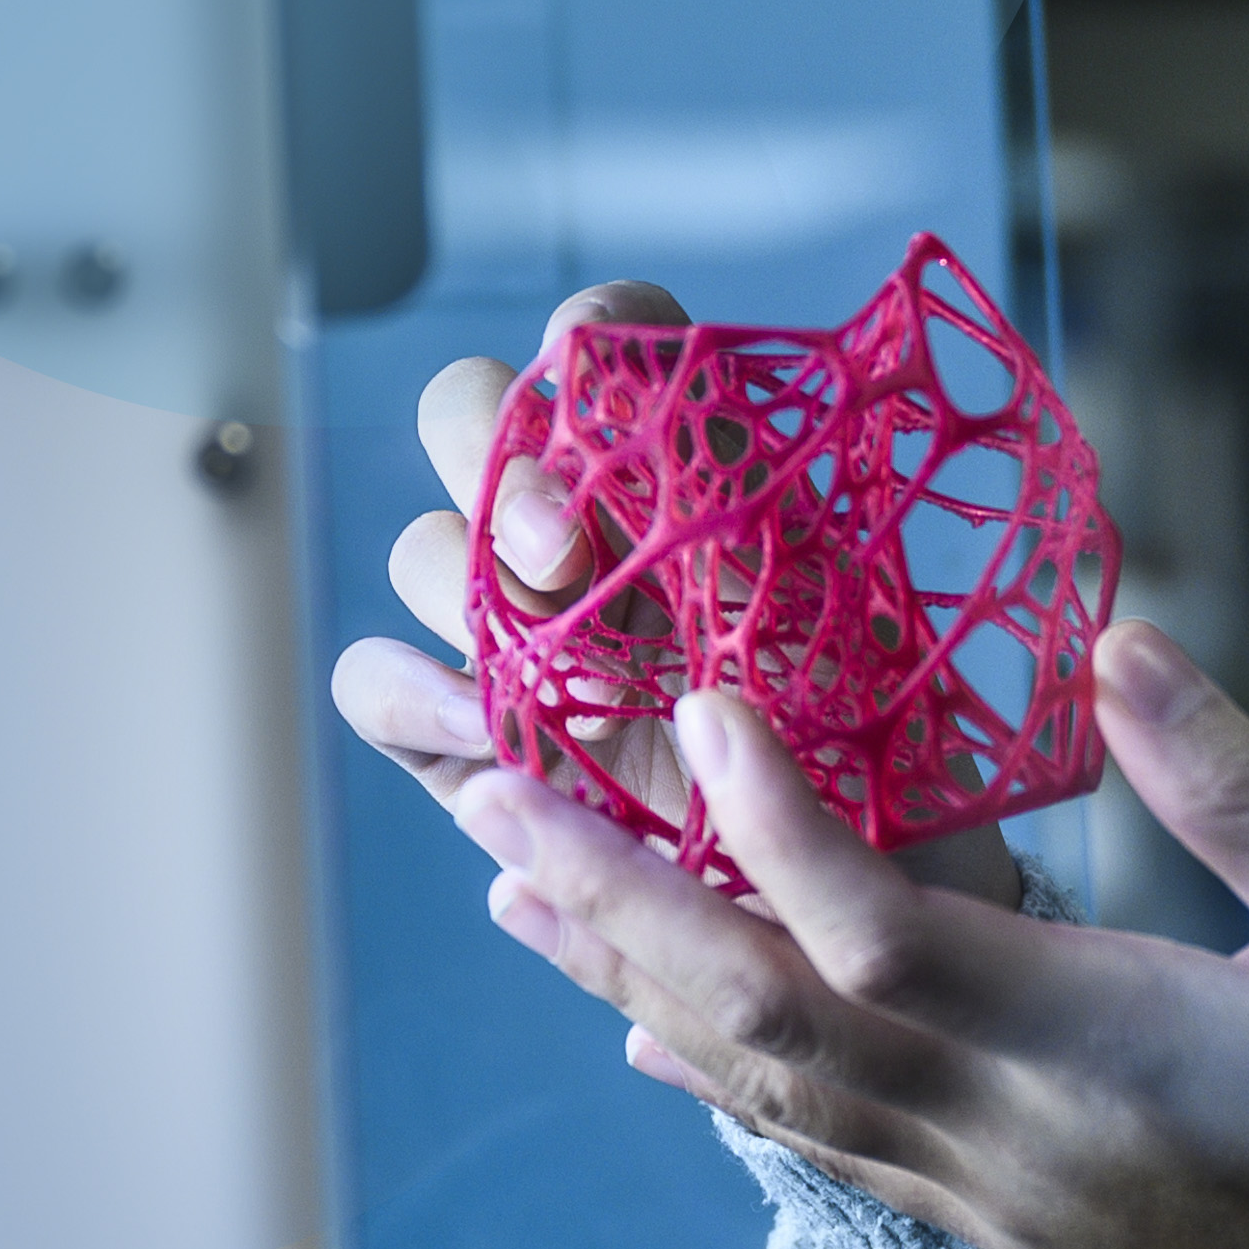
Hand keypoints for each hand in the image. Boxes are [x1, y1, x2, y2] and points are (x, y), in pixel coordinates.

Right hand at [330, 280, 1022, 905]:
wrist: (838, 910)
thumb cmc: (876, 761)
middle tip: (567, 553)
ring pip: (423, 545)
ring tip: (544, 674)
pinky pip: (372, 682)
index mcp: (682, 470)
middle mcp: (579, 527)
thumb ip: (800, 564)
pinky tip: (486, 735)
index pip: (607, 338)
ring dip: (462, 583)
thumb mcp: (867, 646)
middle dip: (496, 458)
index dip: (592, 338)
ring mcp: (505, 626)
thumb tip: (784, 501)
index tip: (616, 399)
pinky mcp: (455, 727)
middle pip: (468, 415)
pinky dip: (411, 693)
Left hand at [452, 621, 1248, 1248]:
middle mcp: (1005, 1134)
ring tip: (515, 884)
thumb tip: (1119, 643)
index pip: (881, 933)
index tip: (704, 703)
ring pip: (761, 1082)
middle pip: (762, 1015)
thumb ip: (1246, 793)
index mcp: (1100, 1050)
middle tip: (497, 793)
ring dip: (627, 978)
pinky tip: (648, 1036)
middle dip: (617, 902)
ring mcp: (985, 1196)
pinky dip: (714, 1074)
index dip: (774, 821)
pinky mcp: (994, 1232)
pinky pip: (815, 1143)